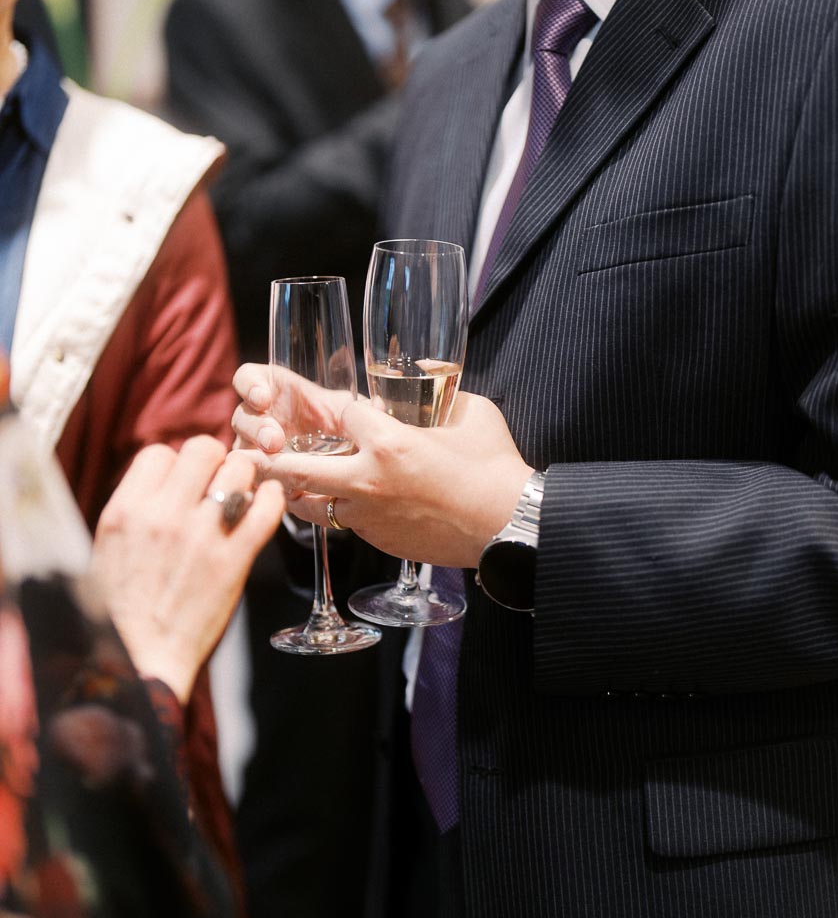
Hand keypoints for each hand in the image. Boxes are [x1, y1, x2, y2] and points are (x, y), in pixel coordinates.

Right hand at [93, 436, 283, 702]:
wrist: (140, 660)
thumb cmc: (120, 611)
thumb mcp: (107, 550)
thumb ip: (135, 510)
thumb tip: (163, 482)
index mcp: (126, 511)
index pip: (159, 453)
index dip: (175, 463)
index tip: (184, 481)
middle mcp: (164, 516)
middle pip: (203, 448)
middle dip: (214, 459)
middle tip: (218, 481)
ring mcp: (203, 536)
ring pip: (238, 470)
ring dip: (244, 478)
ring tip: (241, 496)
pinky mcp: (235, 560)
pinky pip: (266, 509)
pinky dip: (271, 500)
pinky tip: (265, 504)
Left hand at [231, 388, 532, 568]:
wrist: (509, 526)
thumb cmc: (495, 467)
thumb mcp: (470, 413)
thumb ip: (441, 393)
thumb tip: (430, 378)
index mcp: (389, 442)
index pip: (338, 412)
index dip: (334, 405)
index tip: (335, 405)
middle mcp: (368, 480)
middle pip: (296, 466)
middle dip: (268, 457)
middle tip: (247, 451)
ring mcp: (369, 515)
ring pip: (310, 504)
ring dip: (296, 490)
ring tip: (285, 479)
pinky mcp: (378, 539)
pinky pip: (342, 522)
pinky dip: (334, 510)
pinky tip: (338, 501)